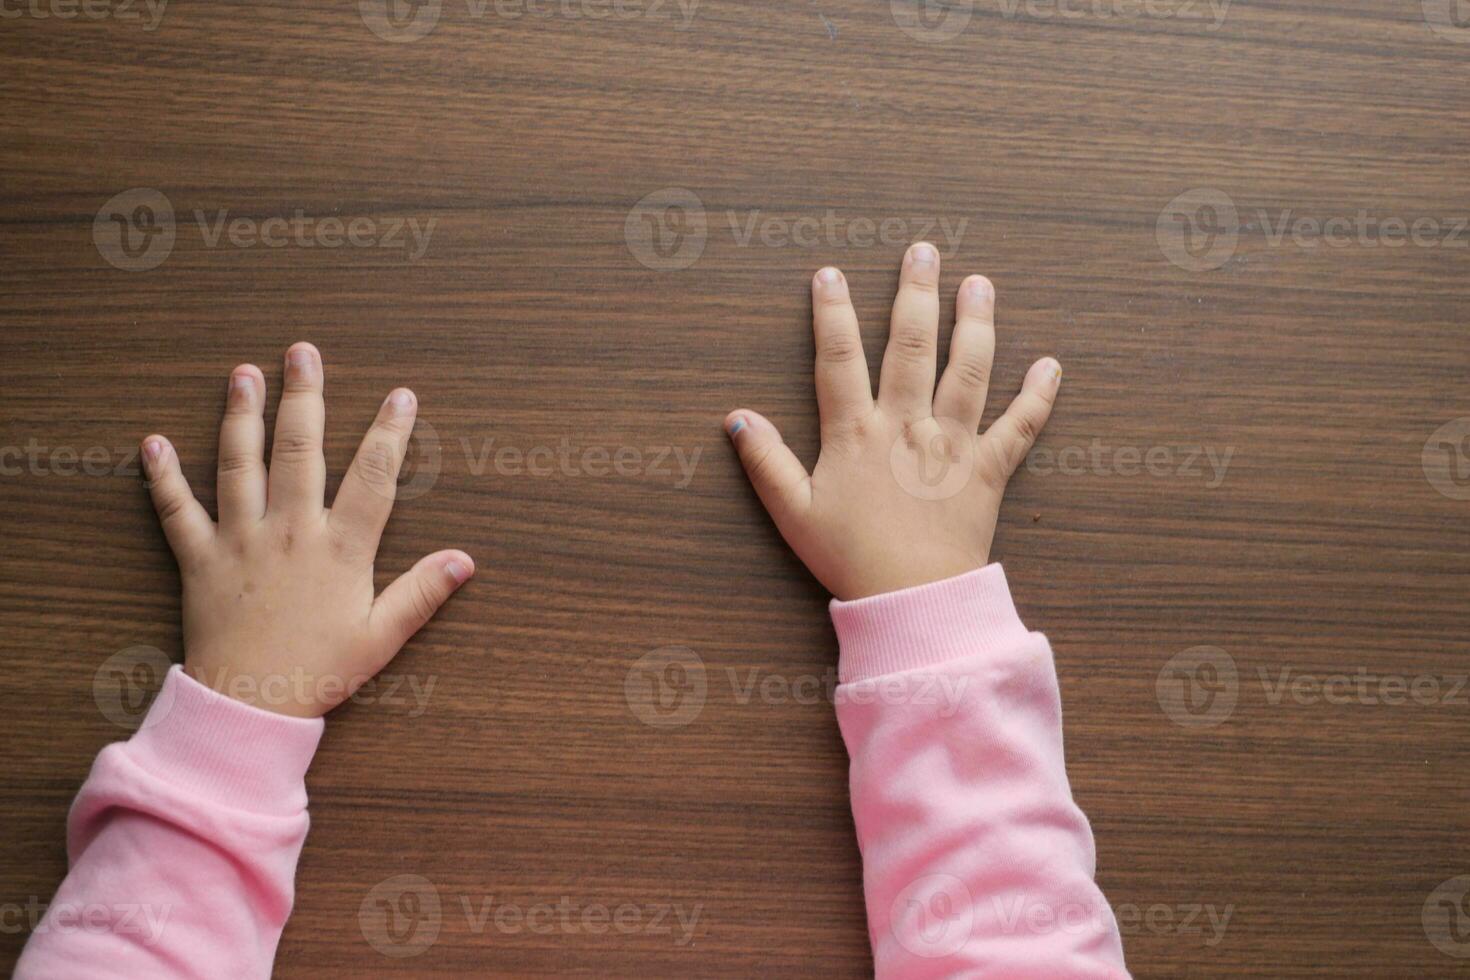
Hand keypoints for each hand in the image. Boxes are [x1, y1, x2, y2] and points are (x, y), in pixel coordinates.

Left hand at [140, 343, 473, 716]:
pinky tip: (152, 443)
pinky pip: (176, 512)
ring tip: (243, 374)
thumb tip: (466, 559)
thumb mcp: (381, 637)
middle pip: (300, 451)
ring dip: (241, 416)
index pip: (373, 478)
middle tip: (303, 352)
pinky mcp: (199, 560)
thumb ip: (422, 593)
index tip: (401, 396)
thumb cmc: (319, 673)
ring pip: (239, 466)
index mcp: (340, 550)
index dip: (390, 434)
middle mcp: (290, 532)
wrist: (248, 709)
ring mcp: (241, 542)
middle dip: (304, 397)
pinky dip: (162, 477)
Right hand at [725, 244, 1060, 599]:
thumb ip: (765, 462)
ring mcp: (952, 444)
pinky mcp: (989, 471)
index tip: (829, 274)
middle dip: (915, 293)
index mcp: (855, 433)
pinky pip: (1019, 427)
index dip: (831, 312)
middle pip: (911, 345)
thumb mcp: (793, 513)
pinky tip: (1051, 365)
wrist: (912, 600)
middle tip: (923, 250)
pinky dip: (1037, 396)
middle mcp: (906, 425)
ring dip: (976, 323)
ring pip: (968, 370)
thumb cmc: (849, 559)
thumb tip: (736, 418)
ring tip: (980, 284)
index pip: (839, 356)